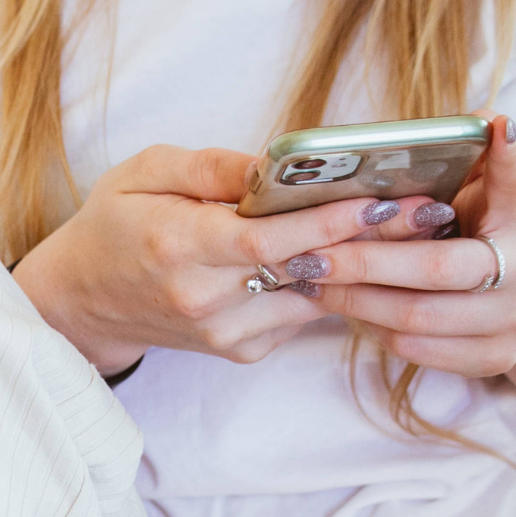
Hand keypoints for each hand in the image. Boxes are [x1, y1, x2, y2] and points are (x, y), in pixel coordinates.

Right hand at [11, 145, 437, 373]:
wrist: (87, 303)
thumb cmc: (115, 226)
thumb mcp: (144, 172)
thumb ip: (210, 169)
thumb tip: (274, 165)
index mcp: (176, 248)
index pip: (267, 241)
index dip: (327, 223)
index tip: (380, 201)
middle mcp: (205, 300)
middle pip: (304, 271)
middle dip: (369, 241)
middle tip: (428, 215)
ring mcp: (227, 335)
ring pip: (311, 297)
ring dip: (356, 266)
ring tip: (405, 229)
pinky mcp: (243, 352)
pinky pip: (300, 314)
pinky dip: (325, 285)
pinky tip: (349, 259)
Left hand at [292, 114, 515, 377]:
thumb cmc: (481, 228)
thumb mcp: (483, 188)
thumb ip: (478, 158)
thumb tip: (489, 121)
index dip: (509, 158)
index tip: (499, 127)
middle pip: (437, 270)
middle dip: (364, 262)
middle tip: (310, 254)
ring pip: (418, 318)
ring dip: (356, 301)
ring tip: (313, 282)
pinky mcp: (497, 361)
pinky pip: (418, 349)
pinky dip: (374, 328)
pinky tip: (346, 307)